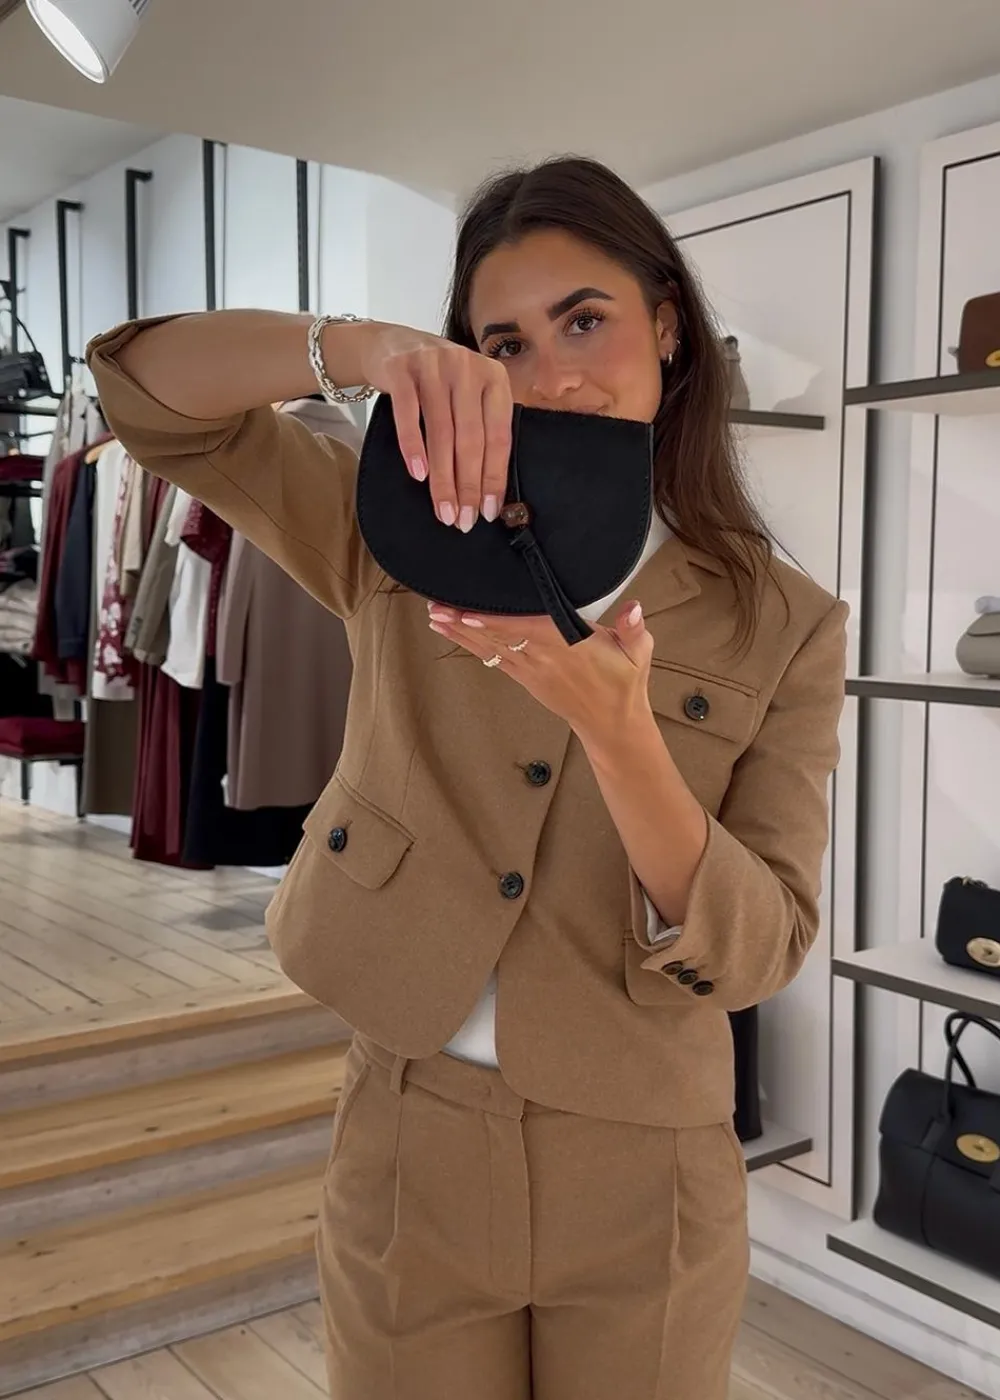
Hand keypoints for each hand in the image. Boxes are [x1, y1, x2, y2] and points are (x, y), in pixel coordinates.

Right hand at [355, 323, 512, 531]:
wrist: (392, 343)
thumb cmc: (438, 381)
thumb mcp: (468, 395)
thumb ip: (481, 429)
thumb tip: (486, 492)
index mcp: (494, 378)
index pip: (498, 436)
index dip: (494, 477)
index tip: (488, 511)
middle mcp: (468, 368)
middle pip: (471, 438)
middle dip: (468, 485)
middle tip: (463, 520)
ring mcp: (434, 365)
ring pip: (442, 432)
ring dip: (442, 478)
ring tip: (443, 510)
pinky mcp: (402, 369)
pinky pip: (409, 415)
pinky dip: (413, 447)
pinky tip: (418, 475)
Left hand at [426, 596, 654, 741]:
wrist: (612, 723)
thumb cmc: (623, 682)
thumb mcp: (638, 652)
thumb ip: (634, 628)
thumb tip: (634, 609)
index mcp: (567, 646)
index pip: (525, 630)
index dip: (496, 623)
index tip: (469, 612)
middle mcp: (543, 658)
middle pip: (498, 637)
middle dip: (465, 623)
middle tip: (435, 606)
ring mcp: (531, 670)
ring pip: (490, 647)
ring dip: (460, 632)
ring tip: (434, 616)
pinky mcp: (526, 679)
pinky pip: (494, 658)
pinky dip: (472, 645)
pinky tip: (454, 632)